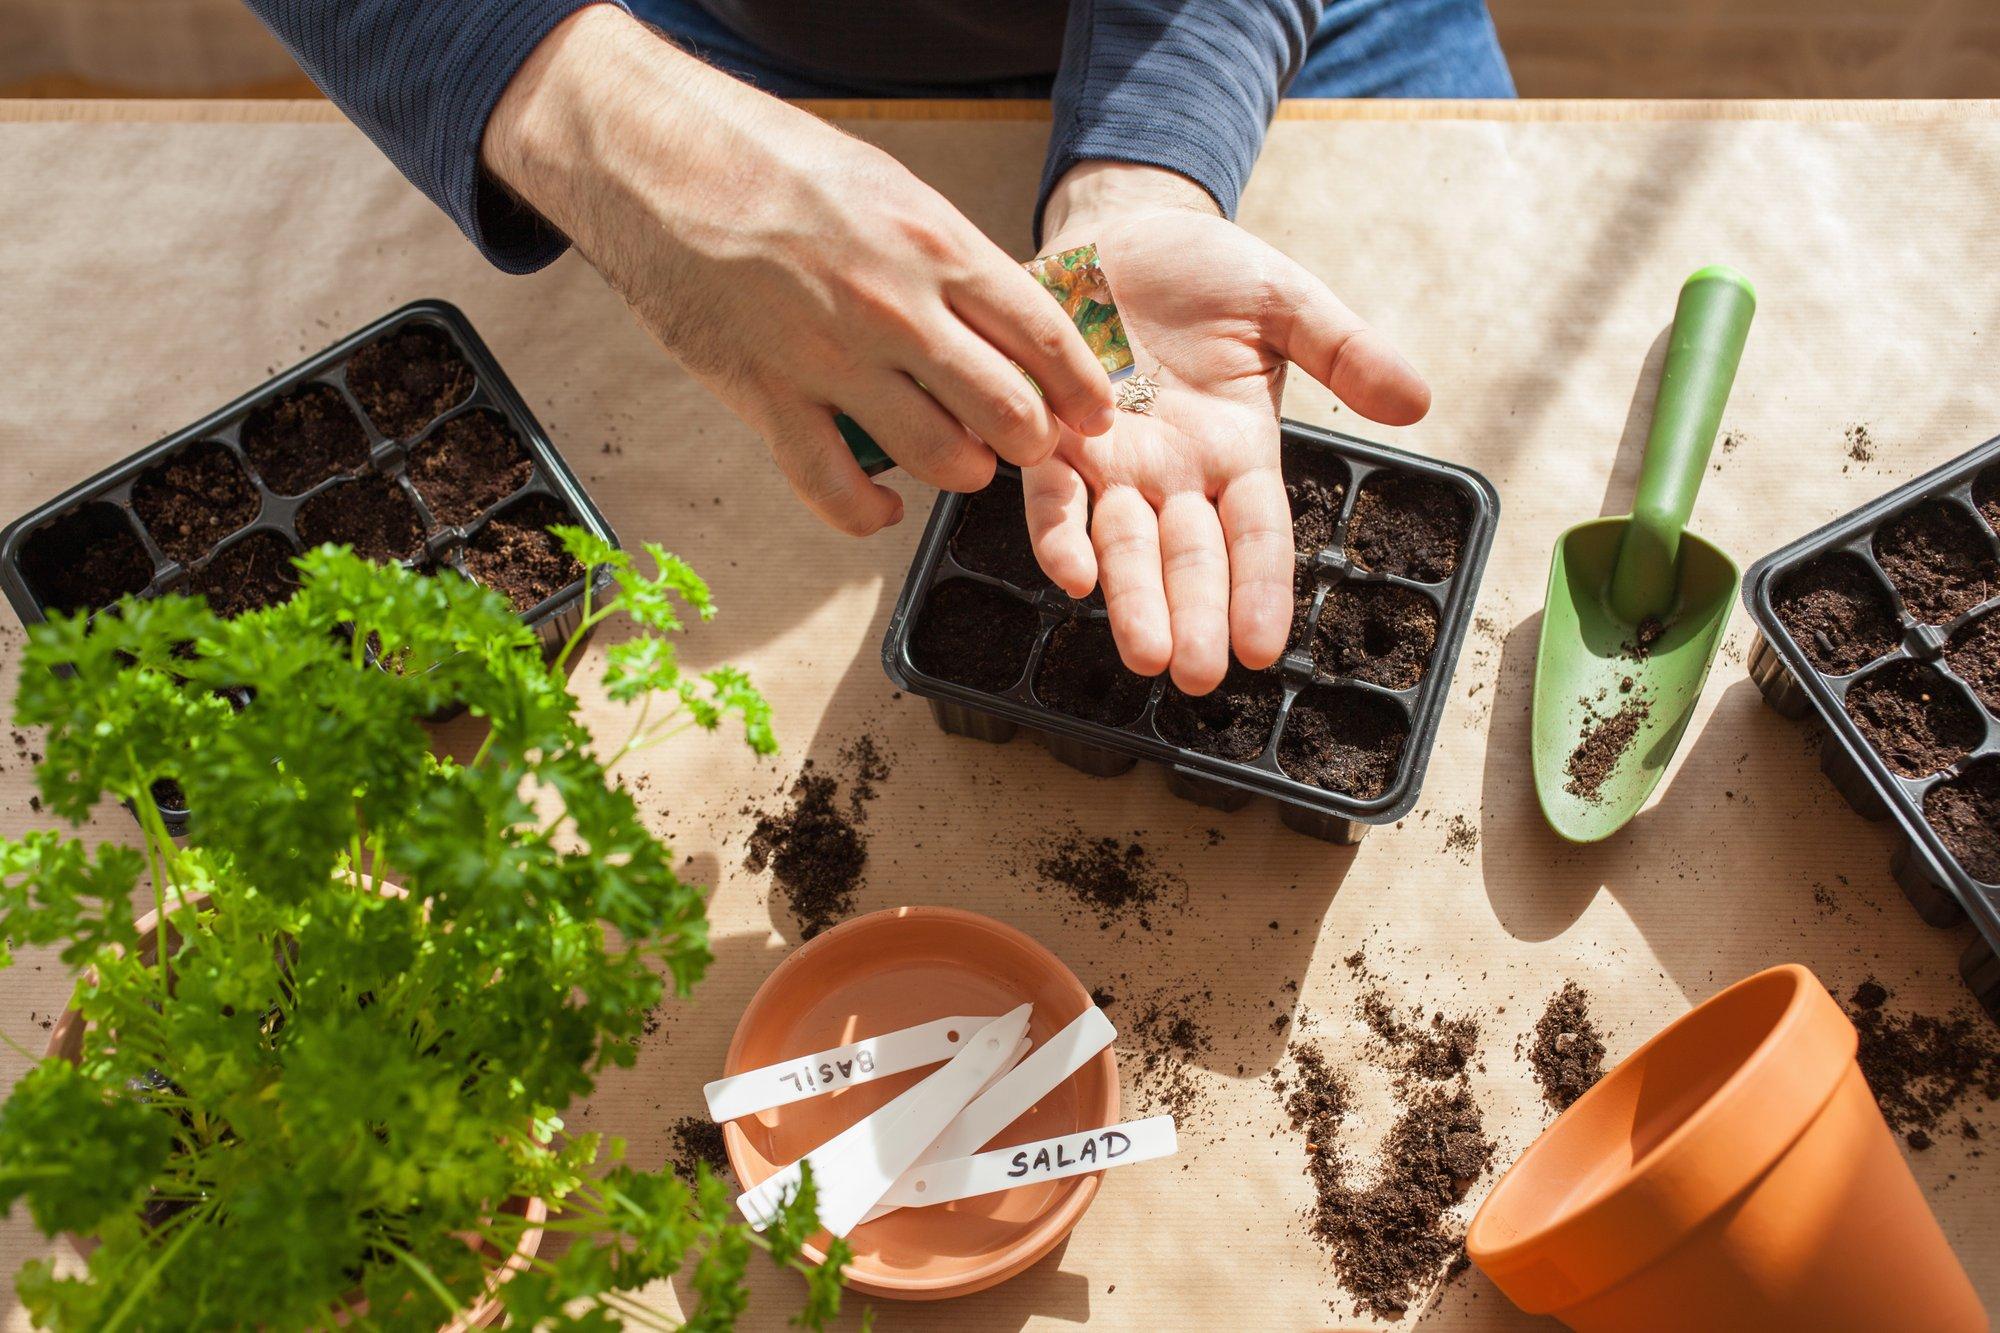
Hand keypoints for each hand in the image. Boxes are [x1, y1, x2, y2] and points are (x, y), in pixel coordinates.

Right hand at [483, 6, 1115, 535]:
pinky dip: (869, 513)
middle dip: (1031, 442)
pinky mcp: (767, 398)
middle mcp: (894, 308)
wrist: (655, 159)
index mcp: (934, 244)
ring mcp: (830, 359)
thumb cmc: (771, 163)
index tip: (1094, 415)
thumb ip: (948, 258)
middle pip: (1006, 411)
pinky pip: (835, 491)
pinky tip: (883, 505)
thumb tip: (1005, 317)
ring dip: (963, 471)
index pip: (1044, 336)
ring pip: (938, 458)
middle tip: (1027, 444)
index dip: (1082, 390)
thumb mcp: (888, 188)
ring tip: (960, 460)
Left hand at [1030, 164, 1430, 693]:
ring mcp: (1112, 461)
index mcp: (1237, 452)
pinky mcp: (1053, 435)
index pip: (1255, 536)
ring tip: (1145, 653)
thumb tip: (1418, 400)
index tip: (1263, 646)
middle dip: (1193, 617)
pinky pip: (1054, 495)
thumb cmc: (1206, 272)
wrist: (1121, 227)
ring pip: (1124, 544)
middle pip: (1189, 558)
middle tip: (1196, 675)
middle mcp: (1174, 473)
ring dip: (1131, 600)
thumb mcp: (1287, 304)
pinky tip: (1070, 573)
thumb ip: (1346, 351)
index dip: (1259, 589)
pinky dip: (1059, 533)